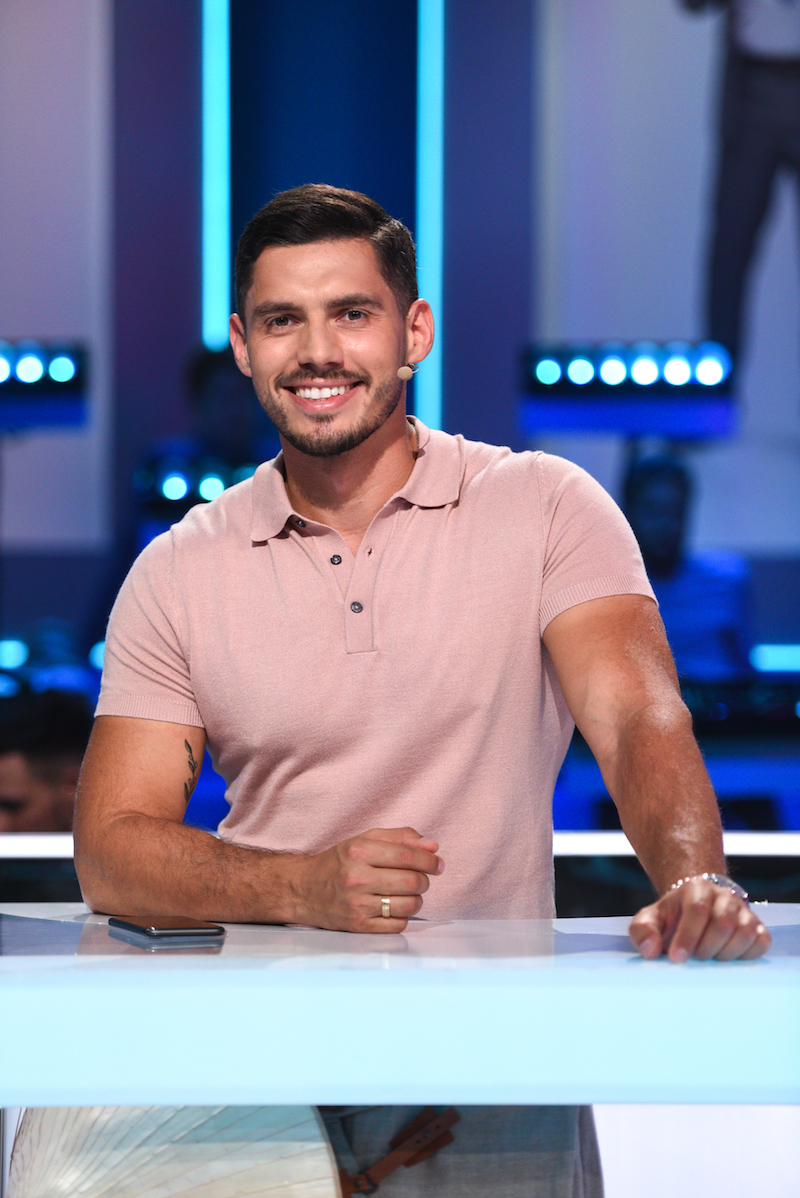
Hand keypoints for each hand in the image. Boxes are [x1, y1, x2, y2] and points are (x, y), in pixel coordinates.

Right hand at [291, 827, 443, 932]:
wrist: (302, 889)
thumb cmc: (337, 863)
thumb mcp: (364, 840)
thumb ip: (399, 838)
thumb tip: (432, 846)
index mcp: (359, 851)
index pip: (407, 856)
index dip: (429, 860)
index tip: (438, 863)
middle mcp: (357, 877)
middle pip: (412, 882)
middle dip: (424, 880)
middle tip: (420, 878)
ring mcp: (357, 904)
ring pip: (410, 905)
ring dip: (416, 899)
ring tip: (406, 893)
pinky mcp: (358, 926)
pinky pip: (398, 925)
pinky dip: (403, 916)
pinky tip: (393, 908)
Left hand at [629, 877, 770, 961]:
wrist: (697, 904)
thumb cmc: (673, 916)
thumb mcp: (650, 918)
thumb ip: (643, 931)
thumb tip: (650, 951)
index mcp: (696, 889)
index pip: (698, 910)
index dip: (687, 936)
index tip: (676, 958)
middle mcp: (724, 896)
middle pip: (723, 923)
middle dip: (705, 948)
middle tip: (694, 956)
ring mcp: (744, 911)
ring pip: (745, 933)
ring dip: (726, 953)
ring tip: (710, 956)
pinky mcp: (758, 926)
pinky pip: (762, 941)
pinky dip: (748, 954)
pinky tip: (730, 956)